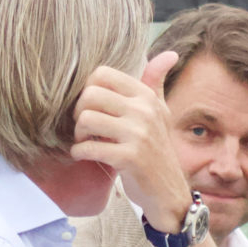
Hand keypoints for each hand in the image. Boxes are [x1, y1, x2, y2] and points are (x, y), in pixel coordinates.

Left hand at [70, 51, 191, 230]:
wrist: (169, 192)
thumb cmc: (157, 150)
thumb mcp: (160, 113)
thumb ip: (156, 82)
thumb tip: (170, 54)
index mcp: (146, 96)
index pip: (102, 74)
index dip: (87, 90)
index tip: (92, 107)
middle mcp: (144, 111)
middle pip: (90, 95)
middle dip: (79, 113)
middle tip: (85, 127)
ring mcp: (138, 135)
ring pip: (86, 119)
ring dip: (77, 134)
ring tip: (85, 141)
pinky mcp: (130, 158)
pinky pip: (88, 147)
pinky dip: (79, 153)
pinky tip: (86, 156)